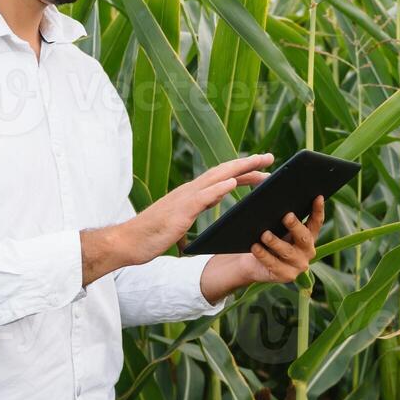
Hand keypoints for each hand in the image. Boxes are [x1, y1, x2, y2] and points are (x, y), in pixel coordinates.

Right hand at [118, 153, 273, 266]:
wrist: (129, 242)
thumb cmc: (151, 237)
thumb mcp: (177, 228)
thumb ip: (187, 224)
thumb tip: (196, 236)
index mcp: (191, 195)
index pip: (221, 178)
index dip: (242, 172)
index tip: (262, 169)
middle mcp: (189, 191)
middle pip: (224, 172)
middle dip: (248, 163)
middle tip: (271, 157)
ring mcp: (184, 199)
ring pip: (216, 178)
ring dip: (239, 169)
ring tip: (259, 163)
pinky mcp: (179, 211)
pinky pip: (202, 197)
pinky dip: (218, 188)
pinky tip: (233, 182)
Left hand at [228, 194, 324, 285]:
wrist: (253, 262)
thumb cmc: (266, 236)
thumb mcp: (273, 222)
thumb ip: (276, 207)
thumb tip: (267, 181)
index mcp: (308, 235)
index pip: (316, 221)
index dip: (318, 209)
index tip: (317, 196)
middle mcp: (308, 251)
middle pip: (304, 237)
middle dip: (295, 226)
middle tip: (286, 216)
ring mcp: (298, 265)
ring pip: (288, 252)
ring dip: (276, 242)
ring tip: (264, 234)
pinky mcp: (286, 276)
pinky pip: (274, 265)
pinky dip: (263, 255)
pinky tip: (255, 246)